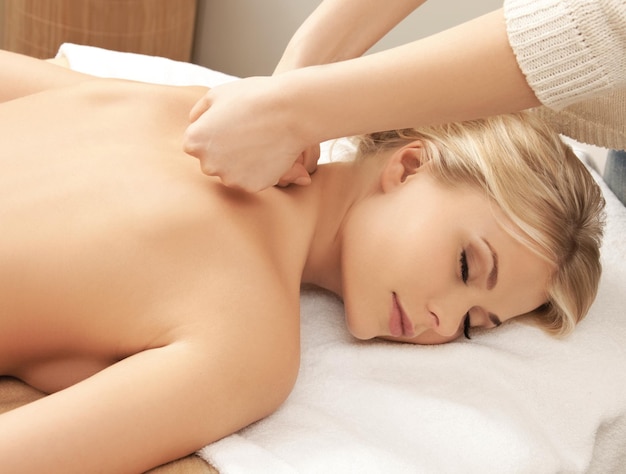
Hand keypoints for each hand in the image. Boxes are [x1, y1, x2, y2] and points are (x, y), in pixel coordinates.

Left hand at [183, 76, 318, 192]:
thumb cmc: (254, 97)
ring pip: (231, 173)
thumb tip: (195, 124)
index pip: (197, 144)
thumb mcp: (217, 94)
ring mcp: (230, 178)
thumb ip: (199, 113)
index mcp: (194, 141)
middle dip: (225, 151)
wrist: (290, 110)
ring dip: (241, 162)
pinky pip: (250, 180)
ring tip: (259, 142)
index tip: (231, 124)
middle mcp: (207, 164)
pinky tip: (268, 153)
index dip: (215, 133)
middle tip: (247, 133)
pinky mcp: (251, 187)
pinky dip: (258, 171)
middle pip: (213, 162)